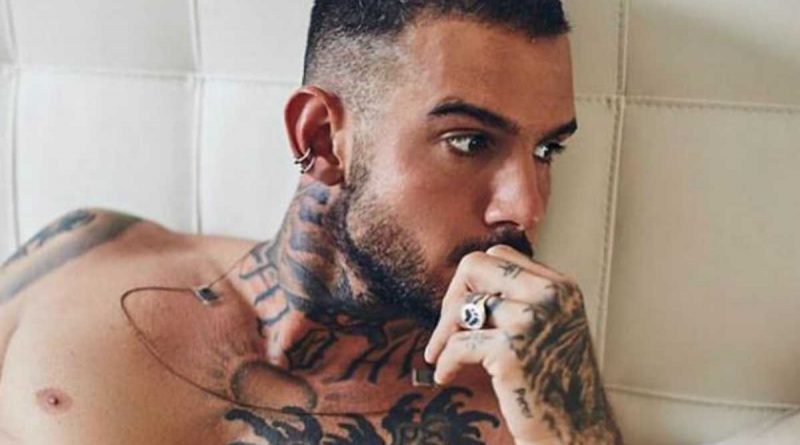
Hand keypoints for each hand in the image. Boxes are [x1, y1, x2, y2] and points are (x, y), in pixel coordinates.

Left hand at [424, 245, 622, 444]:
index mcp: (561, 287)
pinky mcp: (511, 351)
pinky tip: (446, 375)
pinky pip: (457, 344)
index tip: (462, 310)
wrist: (577, 433)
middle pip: (475, 266)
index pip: (499, 255)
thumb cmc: (556, 386)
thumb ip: (520, 300)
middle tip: (445, 331)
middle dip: (451, 297)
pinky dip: (445, 361)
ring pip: (462, 305)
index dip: (472, 282)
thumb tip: (466, 285)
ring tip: (441, 356)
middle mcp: (550, 297)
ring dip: (443, 334)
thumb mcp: (550, 328)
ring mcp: (532, 321)